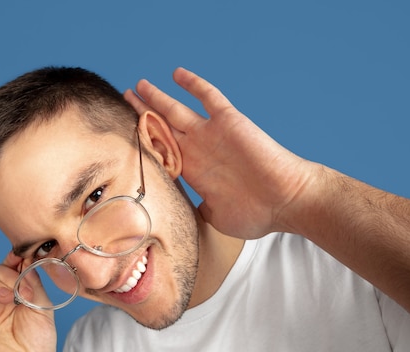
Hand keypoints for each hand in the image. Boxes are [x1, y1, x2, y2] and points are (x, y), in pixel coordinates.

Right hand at [0, 252, 55, 351]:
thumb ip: (32, 281)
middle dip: (6, 275)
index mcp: (14, 293)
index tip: (21, 257)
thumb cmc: (38, 344)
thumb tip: (25, 258)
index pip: (8, 267)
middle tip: (20, 290)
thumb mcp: (42, 306)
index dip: (13, 259)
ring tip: (7, 297)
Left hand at [124, 67, 320, 238]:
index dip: (141, 141)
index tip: (122, 134)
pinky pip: (208, 96)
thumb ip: (193, 213)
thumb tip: (174, 221)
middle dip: (142, 113)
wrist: (287, 201)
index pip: (160, 151)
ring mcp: (211, 133)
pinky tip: (177, 73)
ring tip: (138, 86)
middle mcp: (198, 149)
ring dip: (156, 97)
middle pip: (162, 126)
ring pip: (176, 110)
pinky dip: (193, 84)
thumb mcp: (215, 217)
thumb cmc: (256, 214)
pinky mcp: (228, 121)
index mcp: (193, 170)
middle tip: (125, 99)